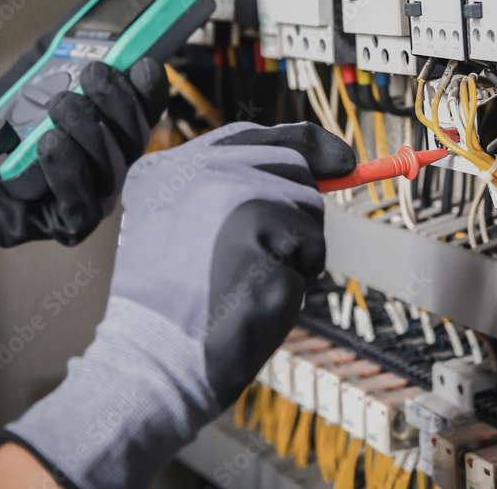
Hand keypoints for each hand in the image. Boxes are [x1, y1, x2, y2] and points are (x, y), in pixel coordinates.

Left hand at [0, 11, 168, 297]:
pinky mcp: (71, 221)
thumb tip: (87, 13)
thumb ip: (61, 50)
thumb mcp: (30, 79)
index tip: (144, 63)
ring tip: (60, 104)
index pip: (144, 109)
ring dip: (89, 129)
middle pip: (135, 137)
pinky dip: (68, 168)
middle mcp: (110, 164)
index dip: (150, 89)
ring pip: (112, 166)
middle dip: (118, 102)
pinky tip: (52, 143)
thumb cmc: (0, 134)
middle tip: (94, 74)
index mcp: (110, 130)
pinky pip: (81, 199)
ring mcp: (94, 194)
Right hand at [3, 122, 355, 488]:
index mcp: (167, 168)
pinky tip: (259, 294)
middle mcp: (197, 169)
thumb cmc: (178, 306)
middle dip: (301, 209)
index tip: (341, 160)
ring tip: (251, 278)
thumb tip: (326, 164)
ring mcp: (228, 196)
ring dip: (298, 247)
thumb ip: (233, 190)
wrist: (155, 361)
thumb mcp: (181, 228)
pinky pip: (311, 246)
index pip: (251, 135)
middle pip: (290, 162)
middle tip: (281, 251)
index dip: (305, 143)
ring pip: (307, 203)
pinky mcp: (259, 229)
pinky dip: (299, 275)